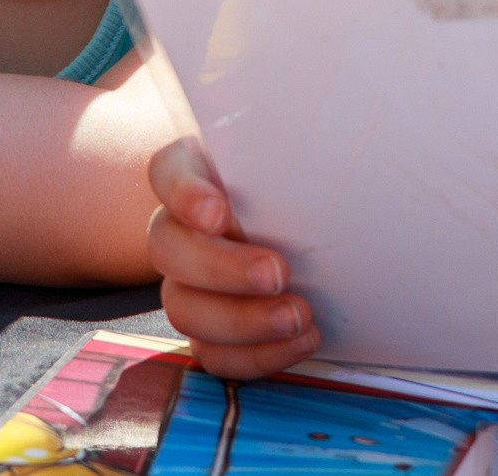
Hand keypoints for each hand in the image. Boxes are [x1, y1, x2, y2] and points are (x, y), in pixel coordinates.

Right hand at [145, 140, 319, 376]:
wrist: (314, 241)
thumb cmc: (302, 192)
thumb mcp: (297, 166)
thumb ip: (297, 158)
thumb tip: (330, 143)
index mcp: (197, 177)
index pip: (168, 172)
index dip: (184, 194)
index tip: (217, 212)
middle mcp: (180, 229)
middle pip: (167, 249)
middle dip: (222, 269)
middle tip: (278, 272)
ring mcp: (187, 284)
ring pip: (183, 309)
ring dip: (242, 321)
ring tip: (298, 316)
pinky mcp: (209, 331)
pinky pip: (211, 355)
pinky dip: (255, 355)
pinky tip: (298, 341)